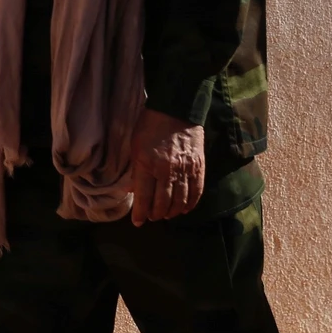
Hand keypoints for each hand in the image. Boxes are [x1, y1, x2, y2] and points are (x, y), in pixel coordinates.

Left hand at [129, 109, 203, 224]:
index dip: (141, 213)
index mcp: (147, 165)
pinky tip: (183, 209)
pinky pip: (196, 192)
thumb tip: (132, 191)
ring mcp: (184, 170)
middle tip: (151, 218)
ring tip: (165, 215)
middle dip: (155, 214)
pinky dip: (190, 204)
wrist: (176, 109)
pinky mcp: (198, 167)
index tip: (138, 223)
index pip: (144, 197)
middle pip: (162, 202)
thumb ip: (135, 171)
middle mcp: (166, 170)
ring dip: (172, 212)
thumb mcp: (135, 147)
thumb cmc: (150, 126)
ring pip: (180, 201)